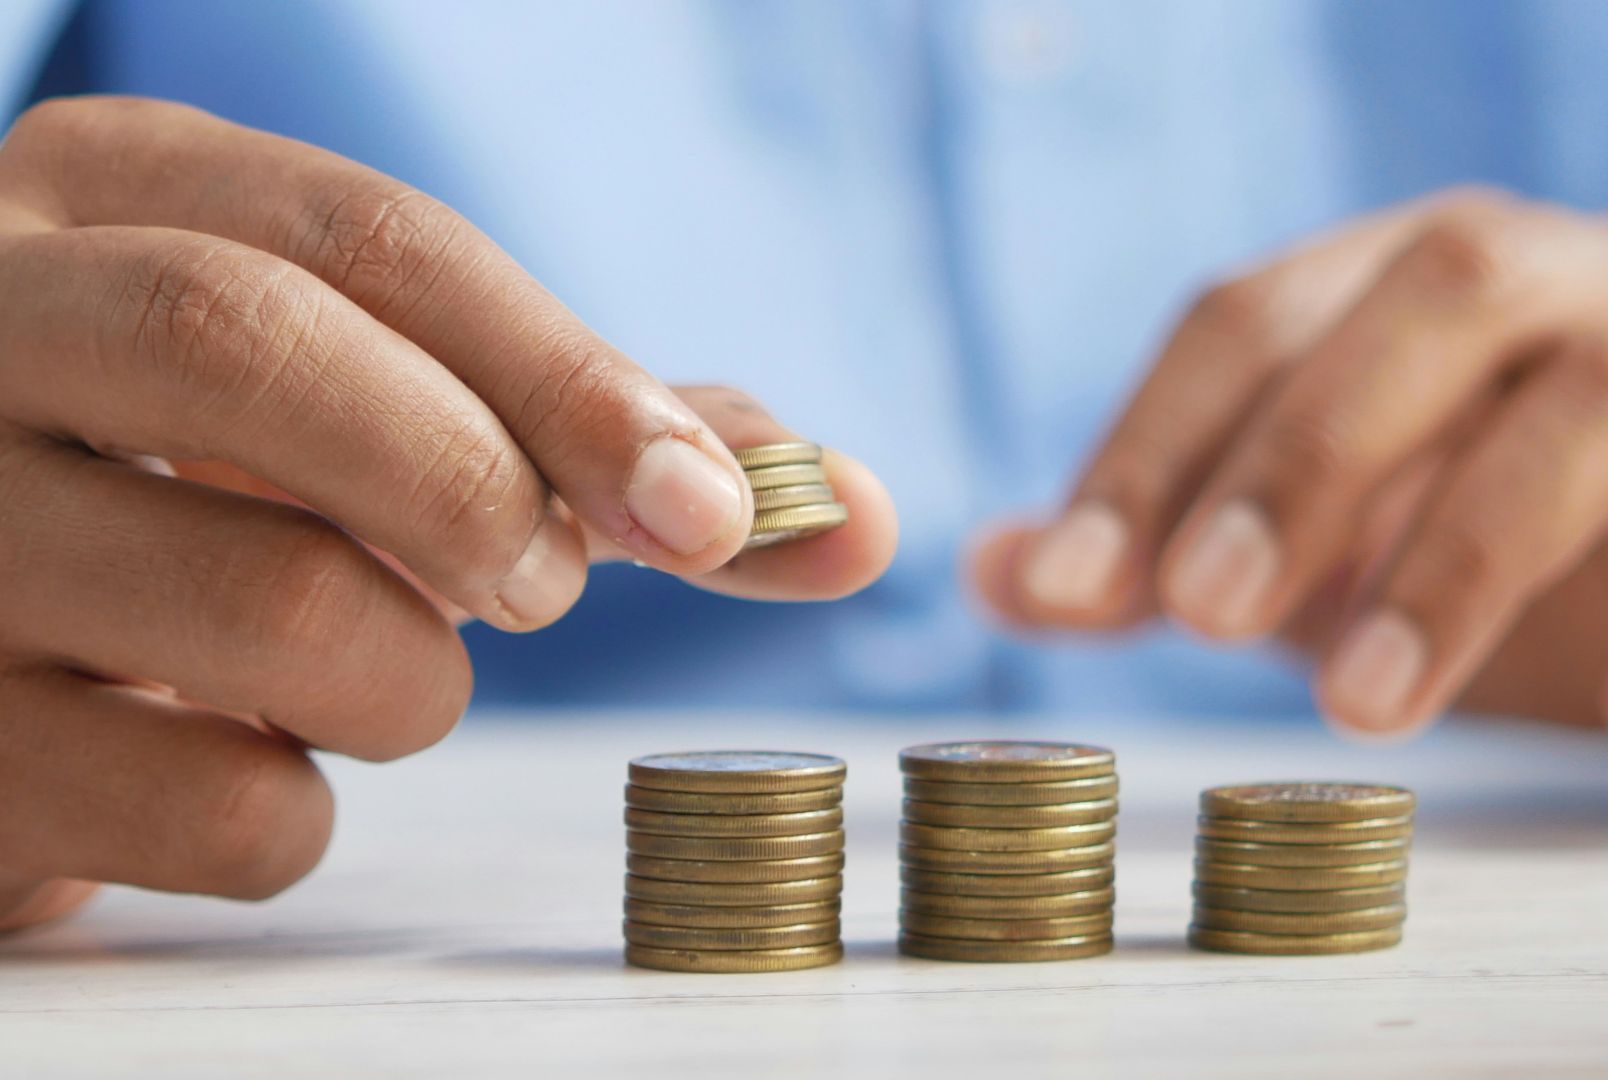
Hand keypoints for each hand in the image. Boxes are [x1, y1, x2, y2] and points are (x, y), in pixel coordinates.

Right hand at [0, 98, 895, 929]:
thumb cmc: (217, 497)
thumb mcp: (382, 413)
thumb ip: (600, 440)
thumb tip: (850, 511)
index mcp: (106, 200)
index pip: (372, 241)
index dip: (574, 378)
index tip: (715, 511)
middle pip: (256, 345)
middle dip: (472, 482)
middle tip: (539, 584)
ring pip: (264, 600)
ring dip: (412, 679)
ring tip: (375, 671)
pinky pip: (203, 806)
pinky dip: (295, 812)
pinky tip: (242, 761)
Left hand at [975, 188, 1607, 804]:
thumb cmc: (1551, 567)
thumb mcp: (1342, 556)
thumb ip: (1181, 552)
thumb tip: (997, 572)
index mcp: (1445, 281)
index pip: (1266, 305)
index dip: (1155, 438)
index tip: (1070, 584)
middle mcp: (1597, 284)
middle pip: (1446, 288)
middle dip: (1306, 452)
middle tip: (1204, 617)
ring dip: (1465, 552)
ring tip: (1369, 707)